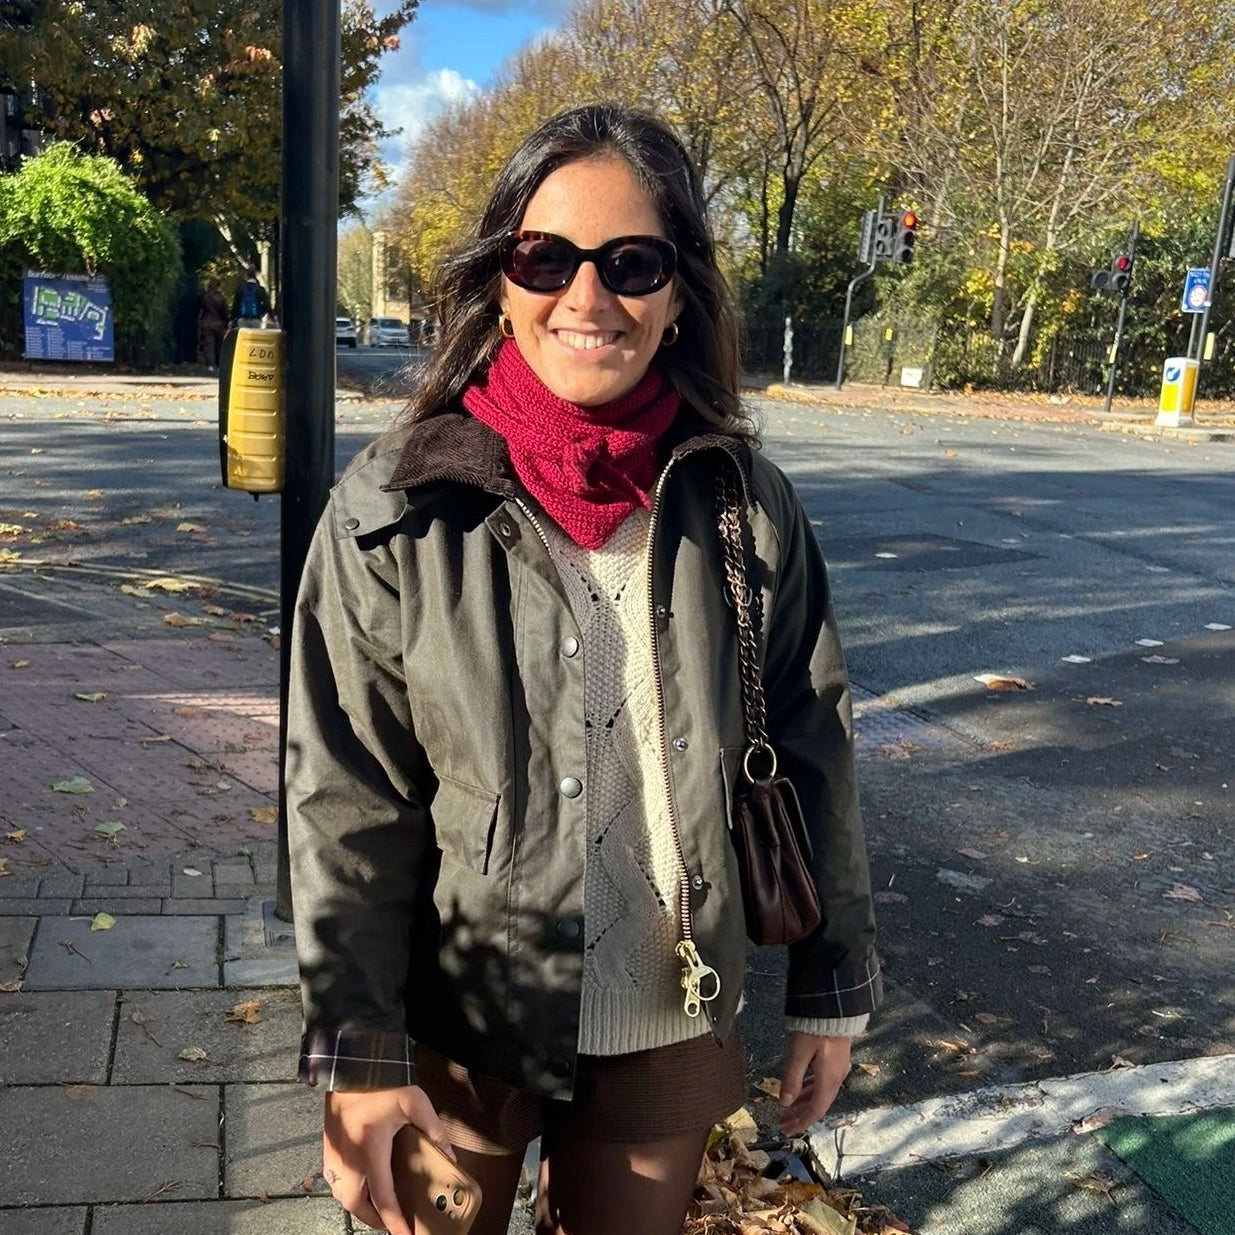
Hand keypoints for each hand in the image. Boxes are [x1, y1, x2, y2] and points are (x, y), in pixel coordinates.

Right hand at [323, 1084, 452, 1233]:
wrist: (354, 1061)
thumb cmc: (383, 1081)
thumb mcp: (415, 1104)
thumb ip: (434, 1132)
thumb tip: (449, 1156)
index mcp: (370, 1146)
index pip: (382, 1196)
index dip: (394, 1220)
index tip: (404, 1234)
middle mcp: (348, 1154)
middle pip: (355, 1204)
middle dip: (373, 1218)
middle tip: (392, 1221)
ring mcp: (334, 1151)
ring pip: (341, 1194)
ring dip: (358, 1204)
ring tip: (378, 1206)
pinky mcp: (327, 1144)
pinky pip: (333, 1179)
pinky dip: (346, 1189)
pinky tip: (360, 1184)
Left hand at [778, 1032, 851, 1136]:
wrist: (834, 1006)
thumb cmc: (815, 1027)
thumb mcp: (799, 1052)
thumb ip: (792, 1078)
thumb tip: (785, 1103)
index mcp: (829, 1079)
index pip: (815, 1110)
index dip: (801, 1122)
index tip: (787, 1131)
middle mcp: (837, 1077)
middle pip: (818, 1104)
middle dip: (800, 1115)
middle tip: (782, 1123)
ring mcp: (838, 1068)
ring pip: (820, 1093)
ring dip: (804, 1103)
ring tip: (787, 1109)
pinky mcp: (836, 1058)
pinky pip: (823, 1082)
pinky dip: (810, 1090)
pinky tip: (800, 1090)